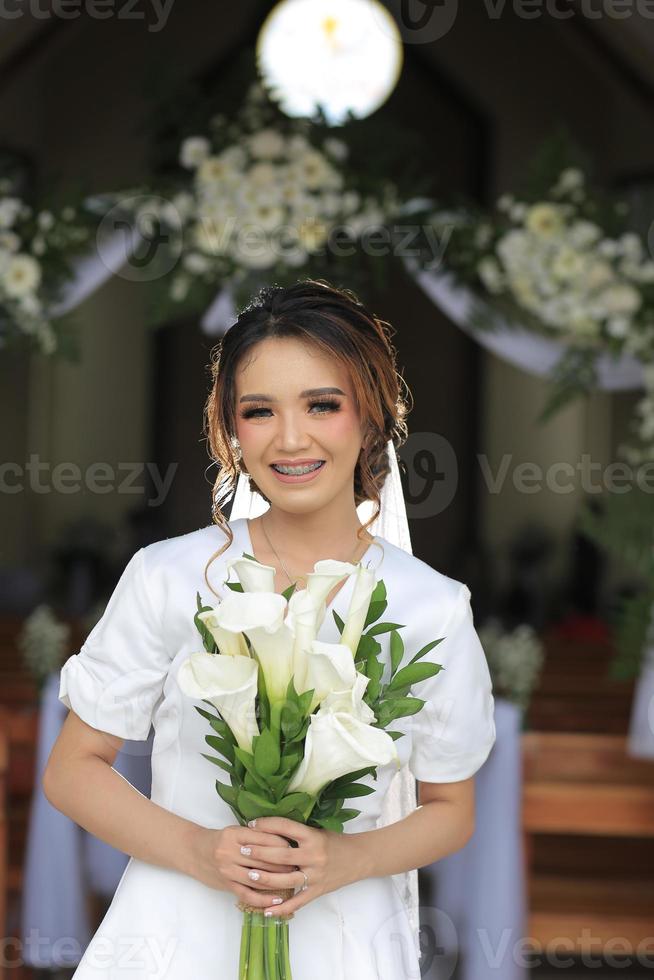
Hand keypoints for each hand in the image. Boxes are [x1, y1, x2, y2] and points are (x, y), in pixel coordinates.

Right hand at [187, 823, 298, 908]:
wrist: (194, 851)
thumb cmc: (219, 840)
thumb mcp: (235, 831)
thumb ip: (255, 835)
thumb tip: (283, 841)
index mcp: (236, 834)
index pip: (264, 838)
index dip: (282, 844)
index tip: (295, 847)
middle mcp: (231, 851)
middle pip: (263, 859)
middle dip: (284, 863)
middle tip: (299, 865)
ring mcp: (228, 869)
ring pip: (258, 877)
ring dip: (278, 881)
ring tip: (294, 881)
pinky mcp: (226, 884)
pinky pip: (248, 894)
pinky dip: (263, 899)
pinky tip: (277, 900)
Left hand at [243, 816, 365, 916]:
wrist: (359, 858)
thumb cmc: (335, 841)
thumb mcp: (317, 831)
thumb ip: (296, 831)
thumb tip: (268, 827)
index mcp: (313, 836)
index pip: (285, 828)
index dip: (267, 824)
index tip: (251, 824)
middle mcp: (314, 856)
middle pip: (281, 856)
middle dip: (259, 853)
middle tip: (241, 850)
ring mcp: (315, 876)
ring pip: (286, 880)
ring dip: (265, 879)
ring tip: (248, 875)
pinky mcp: (317, 891)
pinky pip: (297, 902)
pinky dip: (281, 909)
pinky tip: (266, 910)